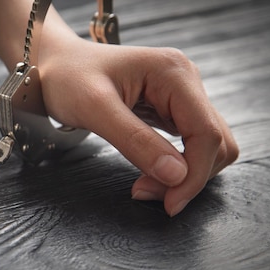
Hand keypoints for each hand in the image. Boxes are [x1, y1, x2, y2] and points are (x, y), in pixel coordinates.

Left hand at [39, 35, 238, 215]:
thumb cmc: (67, 77)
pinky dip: (175, 166)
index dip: (194, 175)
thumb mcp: (94, 108)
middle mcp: (185, 81)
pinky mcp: (171, 109)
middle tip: (146, 193)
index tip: (169, 204)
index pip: (206, 133)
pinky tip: (148, 172)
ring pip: (206, 147)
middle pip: (215, 142)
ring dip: (184, 174)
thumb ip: (135, 140)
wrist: (54, 65)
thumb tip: (178, 175)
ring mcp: (180, 95)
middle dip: (188, 177)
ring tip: (144, 185)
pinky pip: (189, 145)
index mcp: (173, 72)